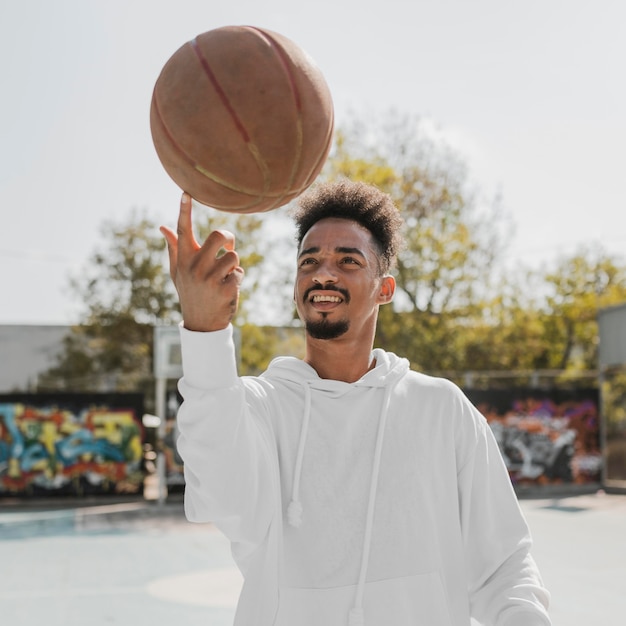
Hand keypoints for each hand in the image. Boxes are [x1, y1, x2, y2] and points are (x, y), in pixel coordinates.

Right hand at [160, 193, 243, 331]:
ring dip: (234, 264)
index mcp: (183, 260)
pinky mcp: (224, 289)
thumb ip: (174, 248)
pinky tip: (228, 289)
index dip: (185, 211)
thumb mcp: (178, 272)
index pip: (184, 231)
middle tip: (227, 247)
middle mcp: (194, 267)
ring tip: (225, 276)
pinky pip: (240, 272)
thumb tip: (163, 227)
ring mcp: (209, 279)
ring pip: (233, 255)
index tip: (186, 193)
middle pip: (219, 235)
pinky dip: (238, 279)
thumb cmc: (191, 292)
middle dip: (228, 238)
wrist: (202, 323)